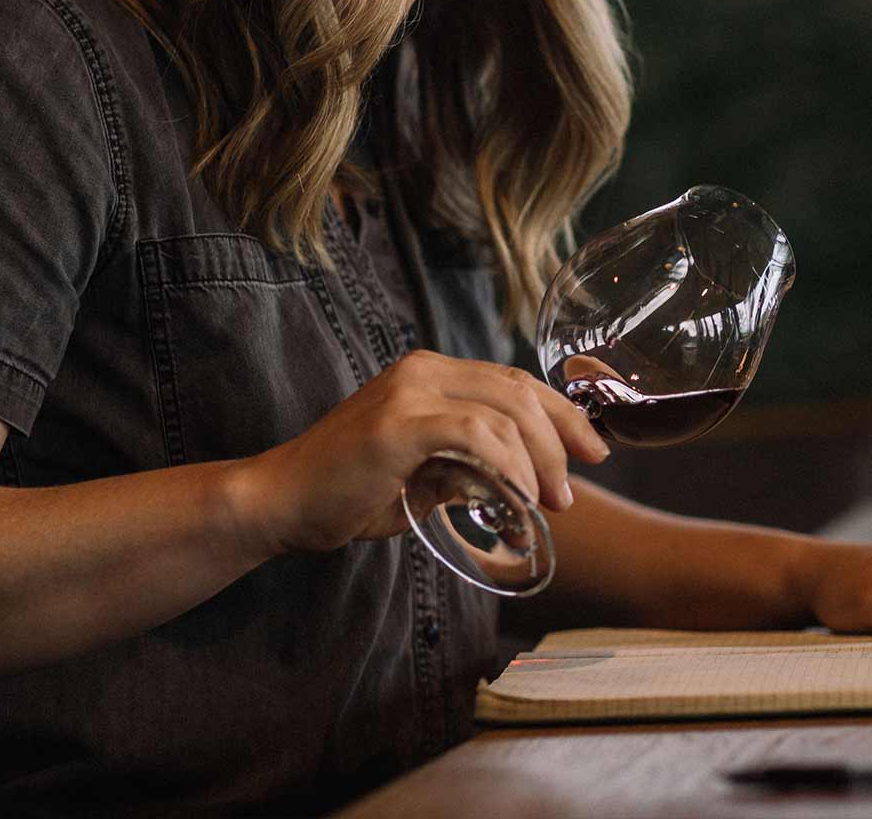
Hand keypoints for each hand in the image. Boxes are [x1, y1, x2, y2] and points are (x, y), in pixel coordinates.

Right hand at [235, 350, 608, 555]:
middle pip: (519, 389)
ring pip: (506, 409)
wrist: (280, 502)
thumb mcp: (424, 478)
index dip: (560, 414)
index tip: (591, 450)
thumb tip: (523, 485)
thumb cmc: (347, 494)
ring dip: (539, 458)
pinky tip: (518, 495)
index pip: (513, 381)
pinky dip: (508, 463)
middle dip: (563, 434)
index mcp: (429, 374)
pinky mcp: (399, 422)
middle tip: (578, 483)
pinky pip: (477, 433)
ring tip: (548, 501)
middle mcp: (422, 369)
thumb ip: (469, 470)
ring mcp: (410, 391)